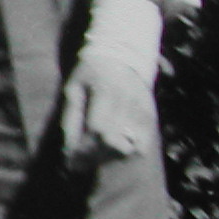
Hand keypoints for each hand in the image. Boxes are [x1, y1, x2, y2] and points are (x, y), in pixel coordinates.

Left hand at [59, 54, 158, 173]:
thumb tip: (67, 149)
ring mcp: (142, 110)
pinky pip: (141, 146)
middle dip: (93, 156)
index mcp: (105, 92)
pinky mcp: (151, 117)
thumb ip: (70, 117)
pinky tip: (111, 147)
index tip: (71, 157)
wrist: (121, 57)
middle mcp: (127, 102)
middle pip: (113, 142)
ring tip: (95, 153)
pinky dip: (126, 152)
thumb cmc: (90, 74)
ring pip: (129, 148)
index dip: (84, 147)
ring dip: (109, 157)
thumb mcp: (73, 88)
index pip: (98, 129)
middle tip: (79, 161)